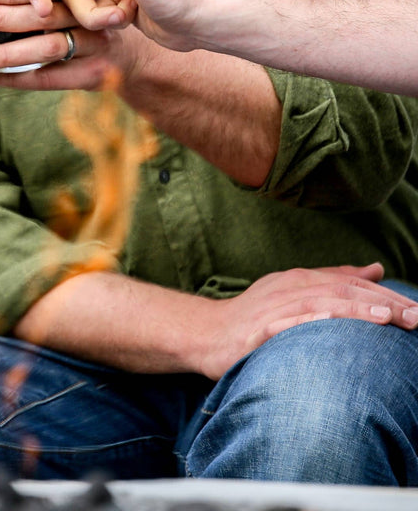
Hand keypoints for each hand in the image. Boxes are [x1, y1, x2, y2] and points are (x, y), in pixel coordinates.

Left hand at [0, 0, 148, 90]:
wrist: (137, 59)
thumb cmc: (96, 24)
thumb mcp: (81, 0)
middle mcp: (90, 16)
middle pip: (42, 16)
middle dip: (3, 18)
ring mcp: (93, 46)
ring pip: (46, 49)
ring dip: (7, 54)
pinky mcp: (92, 74)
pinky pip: (49, 78)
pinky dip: (18, 79)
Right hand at [196, 263, 417, 379]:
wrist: (206, 333)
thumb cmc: (253, 316)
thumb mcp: (293, 292)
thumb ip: (333, 279)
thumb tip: (376, 269)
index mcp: (300, 279)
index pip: (350, 283)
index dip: (385, 294)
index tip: (416, 310)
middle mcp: (290, 288)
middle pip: (342, 291)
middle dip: (382, 303)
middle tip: (416, 317)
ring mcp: (274, 307)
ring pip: (322, 303)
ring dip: (357, 310)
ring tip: (390, 318)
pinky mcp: (260, 328)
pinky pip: (290, 323)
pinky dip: (316, 321)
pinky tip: (337, 323)